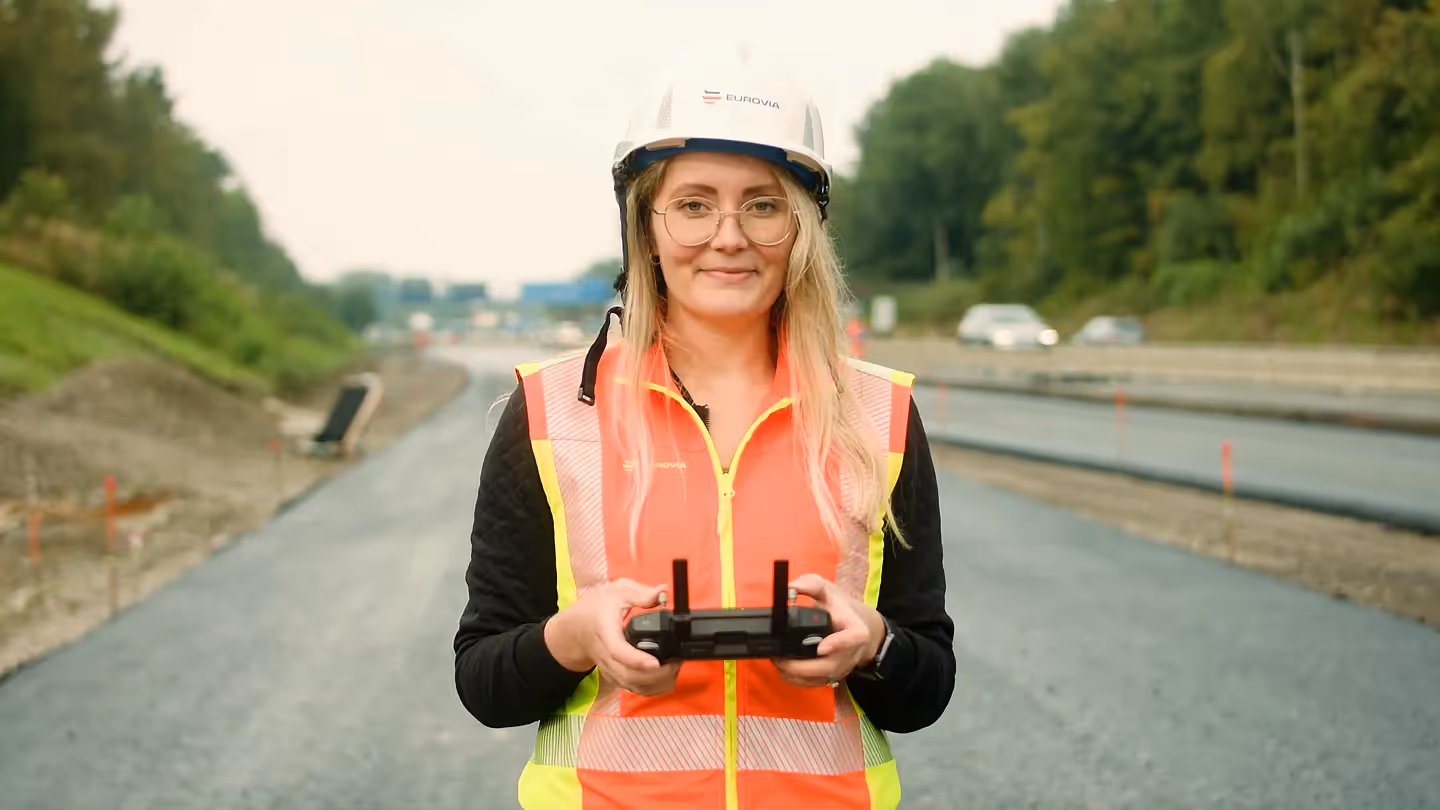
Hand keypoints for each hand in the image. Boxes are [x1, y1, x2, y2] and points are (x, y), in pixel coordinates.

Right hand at [544, 578, 681, 696]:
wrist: (576, 629)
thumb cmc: (597, 609)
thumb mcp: (617, 592)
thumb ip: (641, 593)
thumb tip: (663, 592)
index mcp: (606, 632)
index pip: (618, 651)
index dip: (636, 660)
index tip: (655, 663)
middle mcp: (607, 656)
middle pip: (629, 675)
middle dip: (656, 675)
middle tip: (675, 661)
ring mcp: (611, 670)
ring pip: (633, 686)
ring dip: (657, 682)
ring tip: (674, 666)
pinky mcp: (616, 677)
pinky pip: (635, 689)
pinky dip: (653, 688)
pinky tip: (666, 677)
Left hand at [771, 574, 885, 687]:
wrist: (858, 629)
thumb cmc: (842, 609)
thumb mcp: (829, 590)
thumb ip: (810, 584)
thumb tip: (790, 588)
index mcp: (856, 632)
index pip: (850, 640)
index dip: (837, 645)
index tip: (821, 647)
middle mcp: (849, 655)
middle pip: (826, 667)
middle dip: (799, 665)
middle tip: (777, 655)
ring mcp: (840, 670)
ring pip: (815, 679)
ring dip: (792, 673)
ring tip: (775, 658)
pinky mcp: (829, 679)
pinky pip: (809, 684)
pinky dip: (793, 677)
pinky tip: (782, 664)